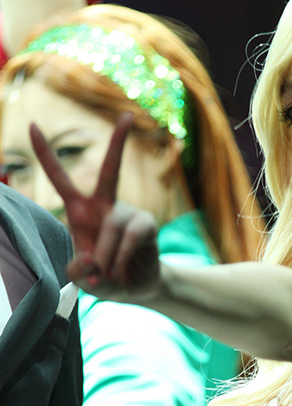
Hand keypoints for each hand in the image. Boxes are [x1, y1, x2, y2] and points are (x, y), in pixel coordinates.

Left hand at [30, 113, 160, 300]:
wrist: (137, 288)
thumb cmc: (105, 277)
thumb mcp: (83, 279)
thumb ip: (78, 270)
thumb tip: (91, 261)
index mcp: (81, 211)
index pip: (60, 179)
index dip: (44, 154)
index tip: (31, 125)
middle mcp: (106, 205)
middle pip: (110, 171)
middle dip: (119, 143)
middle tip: (129, 116)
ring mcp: (128, 213)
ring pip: (112, 225)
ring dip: (106, 256)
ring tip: (107, 275)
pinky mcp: (146, 226)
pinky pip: (130, 238)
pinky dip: (121, 260)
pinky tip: (121, 273)